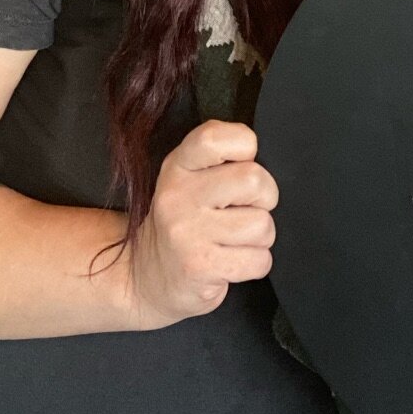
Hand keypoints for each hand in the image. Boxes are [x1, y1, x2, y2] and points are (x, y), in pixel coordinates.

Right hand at [126, 120, 277, 325]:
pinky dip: (255, 264)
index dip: (245, 146)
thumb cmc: (184, 222)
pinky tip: (232, 261)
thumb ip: (221, 159)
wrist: (146, 276)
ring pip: (262, 225)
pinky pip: (259, 260)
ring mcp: (187, 233)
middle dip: (264, 198)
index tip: (241, 165)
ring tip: (235, 240)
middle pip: (254, 179)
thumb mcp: (189, 180)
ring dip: (259, 237)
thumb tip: (266, 157)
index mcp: (178, 166)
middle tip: (246, 209)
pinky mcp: (200, 267)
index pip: (216, 137)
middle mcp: (178, 196)